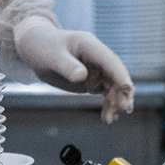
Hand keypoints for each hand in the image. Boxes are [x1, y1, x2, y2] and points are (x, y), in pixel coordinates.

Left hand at [13, 19, 134, 122]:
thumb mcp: (52, 56)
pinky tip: (108, 118)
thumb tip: (82, 76)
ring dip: (114, 103)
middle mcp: (97, 57)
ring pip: (113, 87)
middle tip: (125, 109)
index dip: (120, 73)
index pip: (110, 60)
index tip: (128, 88)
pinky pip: (105, 94)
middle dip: (122, 92)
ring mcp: (96, 70)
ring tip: (110, 119)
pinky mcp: (93, 81)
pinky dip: (108, 106)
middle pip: (116, 75)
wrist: (36, 49)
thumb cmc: (43, 47)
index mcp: (89, 45)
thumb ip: (67, 66)